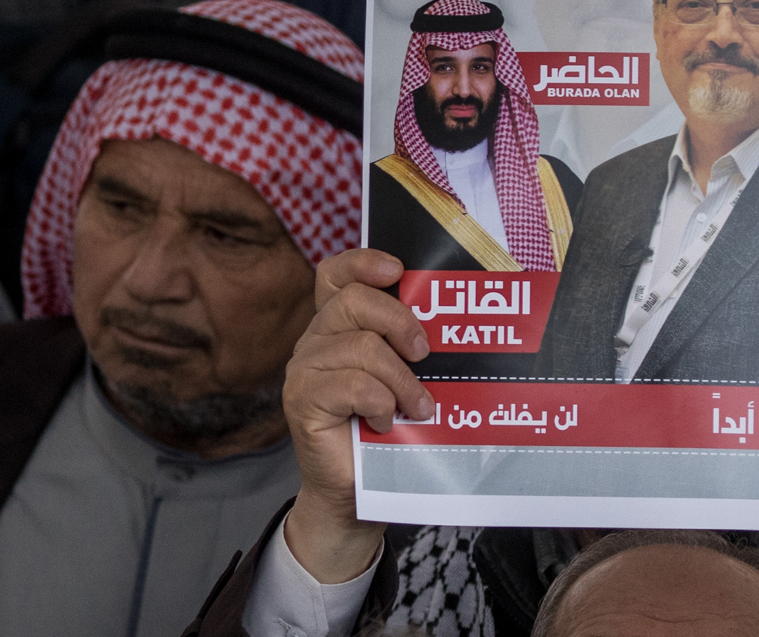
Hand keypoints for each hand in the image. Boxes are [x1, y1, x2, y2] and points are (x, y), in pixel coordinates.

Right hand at [281, 249, 431, 584]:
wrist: (355, 496)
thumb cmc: (385, 435)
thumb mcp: (403, 380)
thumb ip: (410, 347)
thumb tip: (456, 320)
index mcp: (337, 327)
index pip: (335, 274)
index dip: (363, 262)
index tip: (398, 271)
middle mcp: (315, 341)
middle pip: (354, 302)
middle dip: (400, 322)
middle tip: (425, 354)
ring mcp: (305, 370)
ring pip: (360, 346)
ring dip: (401, 379)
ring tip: (418, 407)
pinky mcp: (302, 401)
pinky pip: (351, 384)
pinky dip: (380, 402)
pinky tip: (386, 422)